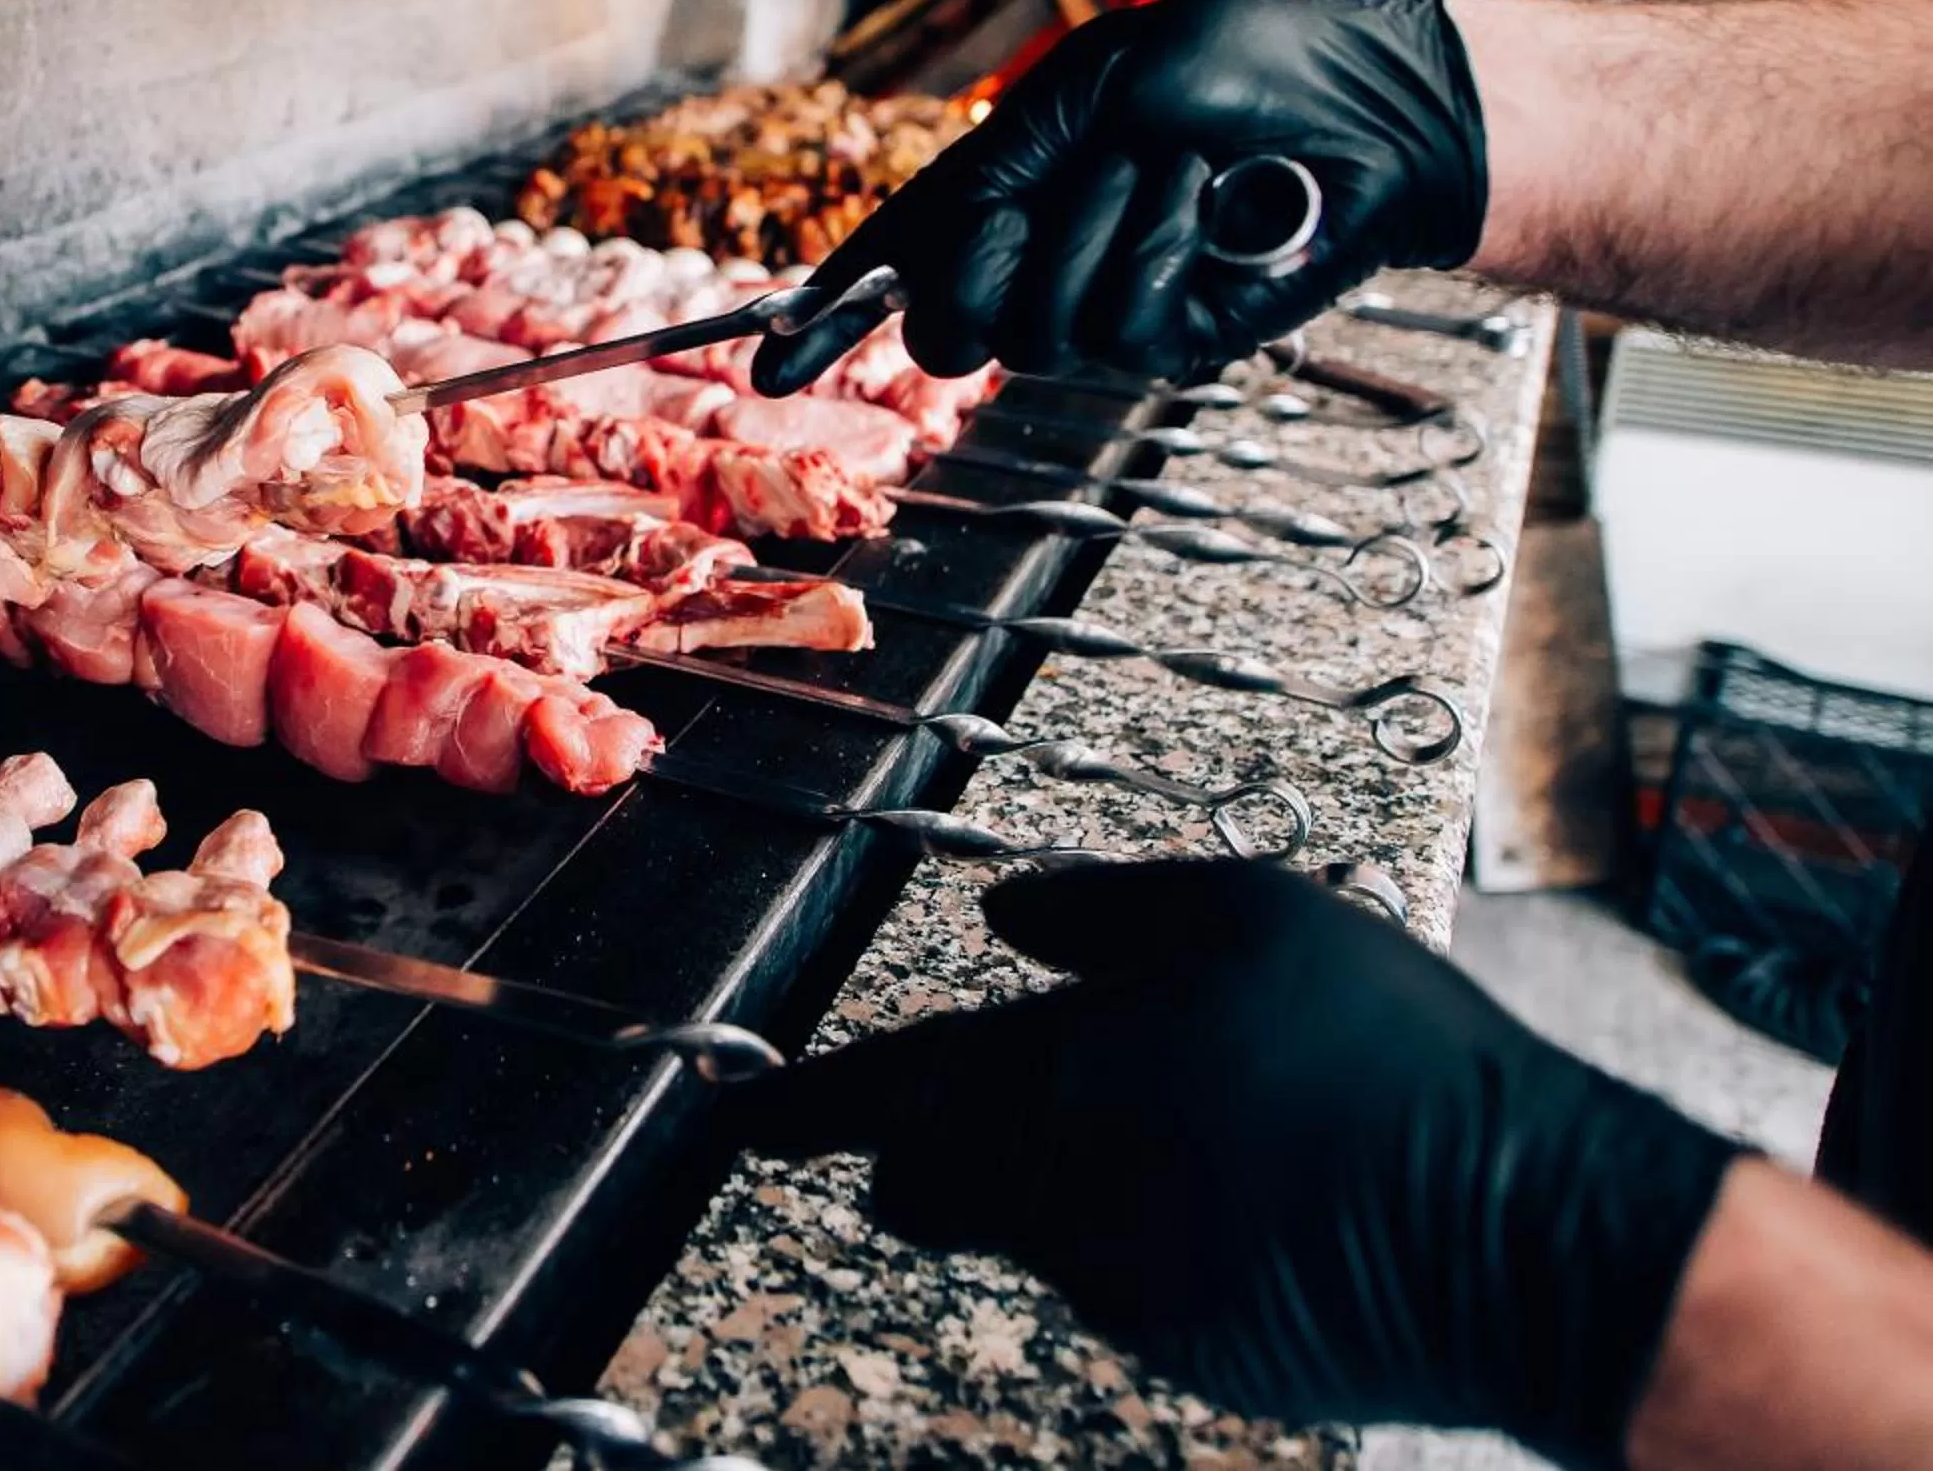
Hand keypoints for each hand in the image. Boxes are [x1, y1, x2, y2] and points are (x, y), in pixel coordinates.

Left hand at [737, 862, 1739, 1470]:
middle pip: (938, 1176)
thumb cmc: (1385, 1050)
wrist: (1525, 1235)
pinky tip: (1246, 1190)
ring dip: (1051, 1176)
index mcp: (1060, 1076)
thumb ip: (1105, 913)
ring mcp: (1120, 1289)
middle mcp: (1063, 1197)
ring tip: (1180, 1124)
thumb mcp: (1247, 919)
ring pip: (1031, 1223)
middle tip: (947, 1117)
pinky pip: (1121, 1275)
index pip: (890, 1094)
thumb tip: (1007, 916)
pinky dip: (1144, 1228)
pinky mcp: (1183, 1347)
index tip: (734, 1122)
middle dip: (923, 1147)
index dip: (802, 1108)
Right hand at [751, 0, 1488, 391]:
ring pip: (1026, 327)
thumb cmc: (1236, 73)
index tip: (768, 356)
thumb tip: (911, 257)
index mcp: (1008, 198)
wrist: (1357, 106)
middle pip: (942, 325)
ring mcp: (1104, 314)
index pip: (896, 266)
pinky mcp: (1170, 345)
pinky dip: (1155, 246)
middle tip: (1041, 199)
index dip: (827, 316)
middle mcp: (1043, 265)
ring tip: (1165, 171)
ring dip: (1094, 225)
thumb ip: (989, 166)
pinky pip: (1113, 323)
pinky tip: (1204, 208)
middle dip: (974, 260)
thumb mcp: (1086, 84)